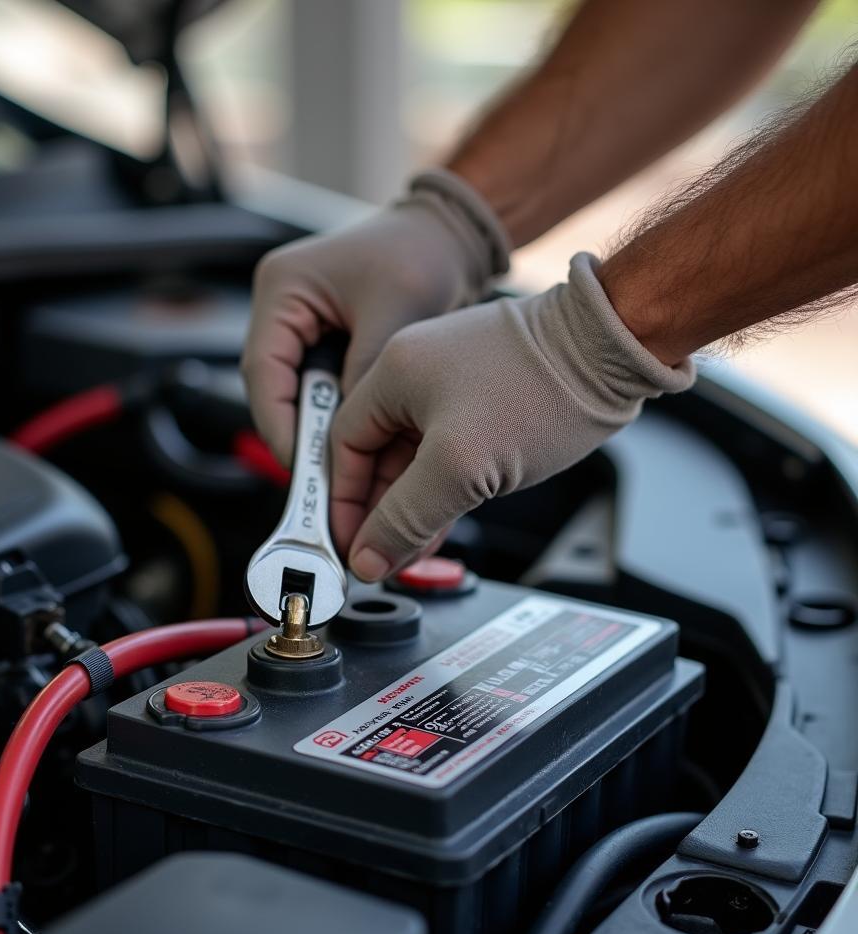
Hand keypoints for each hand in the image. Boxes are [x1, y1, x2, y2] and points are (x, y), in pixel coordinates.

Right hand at [240, 169, 510, 464]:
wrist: (447, 236)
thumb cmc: (421, 254)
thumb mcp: (394, 317)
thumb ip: (364, 375)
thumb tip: (346, 436)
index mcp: (282, 288)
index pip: (263, 372)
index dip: (279, 425)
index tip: (302, 467)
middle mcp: (281, 307)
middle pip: (273, 389)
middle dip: (297, 438)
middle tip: (318, 484)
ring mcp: (299, 325)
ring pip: (294, 396)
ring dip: (316, 434)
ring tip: (338, 476)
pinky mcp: (322, 341)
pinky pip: (318, 390)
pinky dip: (335, 420)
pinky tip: (355, 450)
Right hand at [330, 253, 695, 580]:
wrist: (615, 349)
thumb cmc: (541, 388)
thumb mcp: (458, 466)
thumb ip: (406, 517)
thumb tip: (369, 558)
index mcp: (393, 372)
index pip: (344, 445)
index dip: (344, 500)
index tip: (349, 541)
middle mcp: (417, 369)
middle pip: (379, 452)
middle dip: (380, 508)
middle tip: (382, 554)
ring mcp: (455, 380)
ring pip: (417, 455)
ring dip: (414, 502)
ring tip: (413, 548)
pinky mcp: (489, 393)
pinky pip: (450, 448)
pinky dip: (444, 485)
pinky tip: (445, 520)